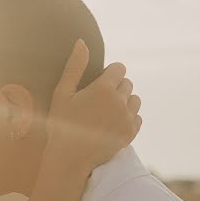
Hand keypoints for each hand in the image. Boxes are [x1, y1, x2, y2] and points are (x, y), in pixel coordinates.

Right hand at [45, 40, 141, 171]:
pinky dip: (128, 118)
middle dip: (116, 87)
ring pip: (135, 100)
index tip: (97, 83)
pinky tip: (112, 124)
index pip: (119, 68)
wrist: (70, 158)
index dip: (109, 73)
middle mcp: (120, 101)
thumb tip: (82, 41)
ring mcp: (127, 119)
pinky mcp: (131, 133)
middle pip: (127, 83)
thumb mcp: (62, 93)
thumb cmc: (62, 124)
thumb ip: (75, 66)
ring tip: (106, 112)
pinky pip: (137, 118)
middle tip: (98, 100)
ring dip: (124, 102)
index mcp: (104, 88)